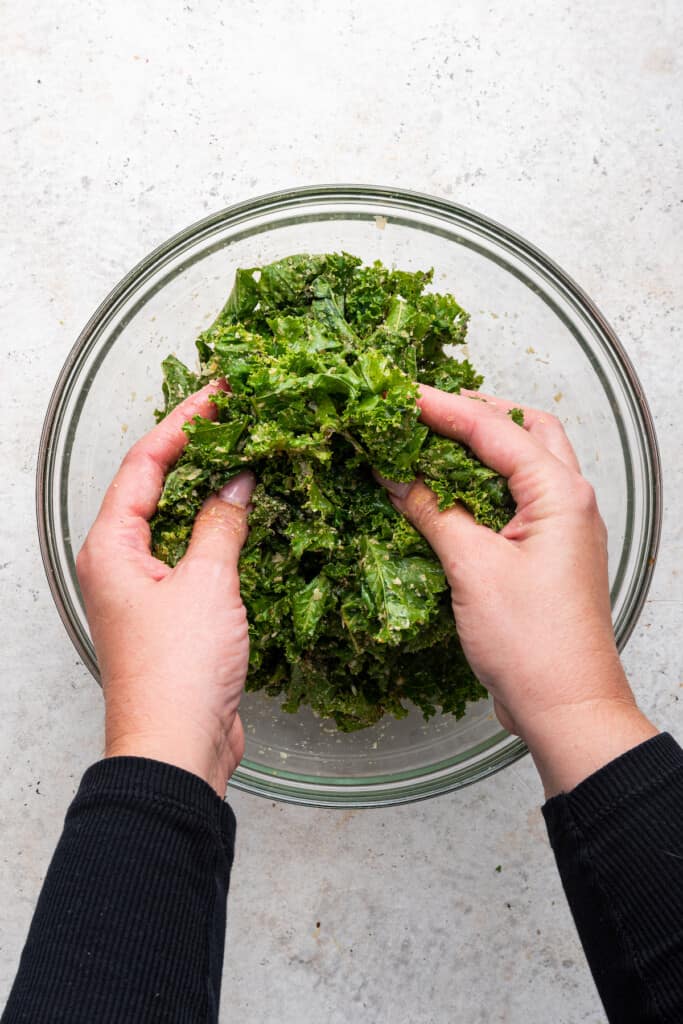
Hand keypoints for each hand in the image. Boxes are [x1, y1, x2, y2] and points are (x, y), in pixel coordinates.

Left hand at [76, 383, 255, 796]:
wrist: (178, 748)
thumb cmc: (178, 671)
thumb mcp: (207, 584)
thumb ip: (220, 523)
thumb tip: (236, 480)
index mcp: (111, 547)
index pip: (144, 464)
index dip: (184, 423)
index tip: (220, 394)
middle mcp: (121, 562)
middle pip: (155, 486)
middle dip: (196, 449)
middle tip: (238, 414)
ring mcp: (146, 588)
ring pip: (177, 520)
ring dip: (210, 489)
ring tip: (250, 452)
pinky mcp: (173, 613)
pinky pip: (194, 555)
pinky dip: (220, 531)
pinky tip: (251, 517)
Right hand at [378, 385, 656, 795]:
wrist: (565, 706)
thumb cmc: (532, 642)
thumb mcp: (471, 567)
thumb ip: (432, 511)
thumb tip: (394, 474)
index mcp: (559, 493)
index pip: (494, 430)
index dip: (443, 407)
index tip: (400, 393)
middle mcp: (570, 501)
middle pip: (526, 431)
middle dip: (477, 413)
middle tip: (426, 409)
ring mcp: (563, 529)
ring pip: (525, 465)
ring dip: (482, 449)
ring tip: (432, 443)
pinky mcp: (549, 555)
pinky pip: (517, 502)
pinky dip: (483, 487)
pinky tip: (447, 496)